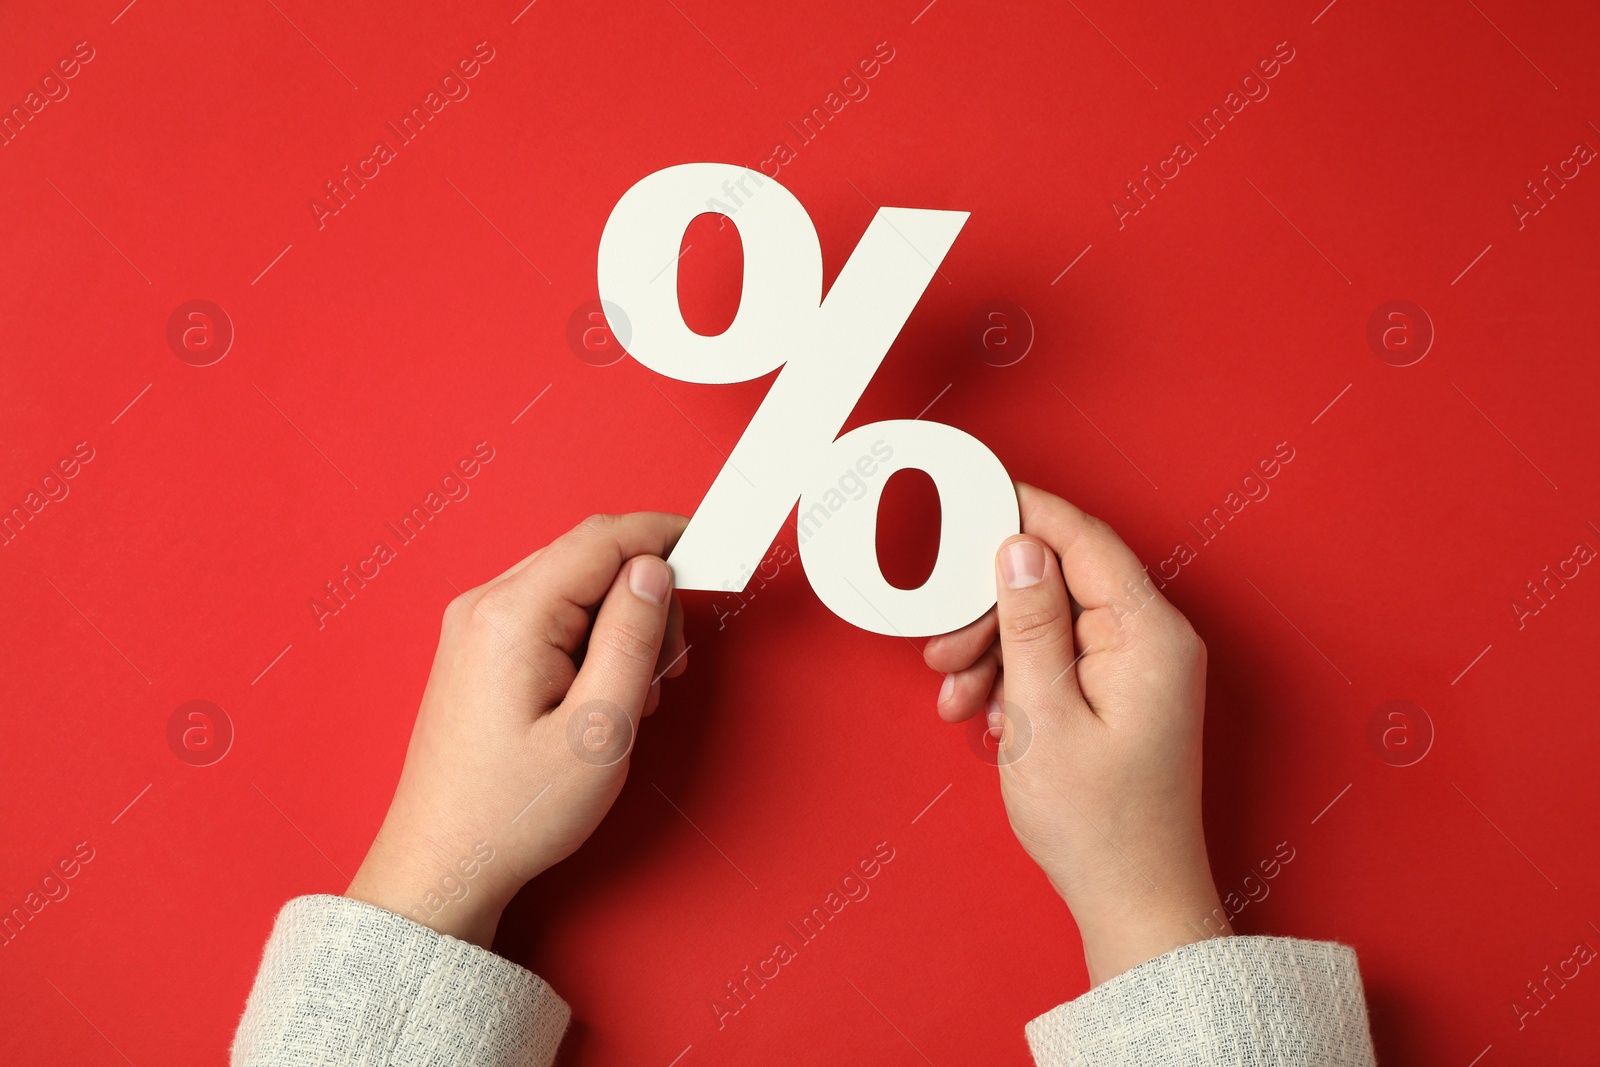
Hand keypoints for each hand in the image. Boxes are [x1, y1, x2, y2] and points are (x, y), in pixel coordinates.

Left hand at [345, 512, 688, 948]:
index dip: (664, 538)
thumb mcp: (599, 730)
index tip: (712, 551)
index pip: (603, 540)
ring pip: (572, 586)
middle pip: (588, 557)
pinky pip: (548, 614)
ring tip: (634, 693)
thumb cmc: (514, 812)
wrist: (444, 863)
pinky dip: (589, 639)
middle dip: (645, 595)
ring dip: (620, 623)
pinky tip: (601, 694)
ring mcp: (475, 626)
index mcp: (511, 617)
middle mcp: (484, 606)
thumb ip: (631, 639)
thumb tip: (652, 570)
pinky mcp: (478, 650)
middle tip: (670, 663)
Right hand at [925, 484, 1228, 984]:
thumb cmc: (1098, 824)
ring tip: (959, 702)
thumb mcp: (1044, 716)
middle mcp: (1151, 640)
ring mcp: (1137, 667)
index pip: (1084, 541)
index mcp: (1149, 635)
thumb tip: (1020, 546)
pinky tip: (990, 719)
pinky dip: (1014, 680)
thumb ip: (1030, 623)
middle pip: (1058, 583)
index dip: (1026, 514)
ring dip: (994, 653)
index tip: (971, 501)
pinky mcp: (1118, 693)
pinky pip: (1056, 659)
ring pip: (1048, 623)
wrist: (1133, 900)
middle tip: (945, 650)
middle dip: (992, 611)